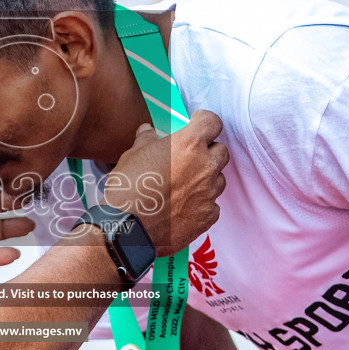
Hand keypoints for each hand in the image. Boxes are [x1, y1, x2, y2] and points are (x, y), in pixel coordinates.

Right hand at [102, 110, 227, 254]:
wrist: (126, 228)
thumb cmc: (128, 187)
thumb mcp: (132, 154)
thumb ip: (146, 139)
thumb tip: (147, 131)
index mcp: (189, 144)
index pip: (212, 122)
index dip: (205, 121)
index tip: (198, 123)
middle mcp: (205, 166)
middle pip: (221, 151)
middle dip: (209, 151)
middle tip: (190, 157)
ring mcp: (209, 193)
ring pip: (219, 179)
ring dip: (207, 178)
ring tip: (185, 185)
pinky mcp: (208, 216)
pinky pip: (212, 205)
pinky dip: (201, 203)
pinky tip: (183, 206)